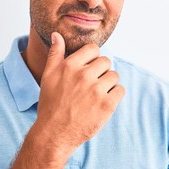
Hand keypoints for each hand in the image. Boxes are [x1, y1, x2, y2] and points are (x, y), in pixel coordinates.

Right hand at [35, 32, 124, 156]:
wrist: (55, 134)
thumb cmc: (51, 105)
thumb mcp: (48, 76)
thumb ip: (55, 54)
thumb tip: (57, 35)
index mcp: (70, 66)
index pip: (93, 49)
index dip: (93, 58)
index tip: (88, 69)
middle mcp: (84, 76)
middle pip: (106, 61)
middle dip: (101, 71)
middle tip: (91, 85)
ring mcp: (96, 91)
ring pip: (114, 76)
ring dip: (108, 84)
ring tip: (96, 95)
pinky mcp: (107, 105)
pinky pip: (120, 90)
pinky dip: (114, 95)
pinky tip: (103, 102)